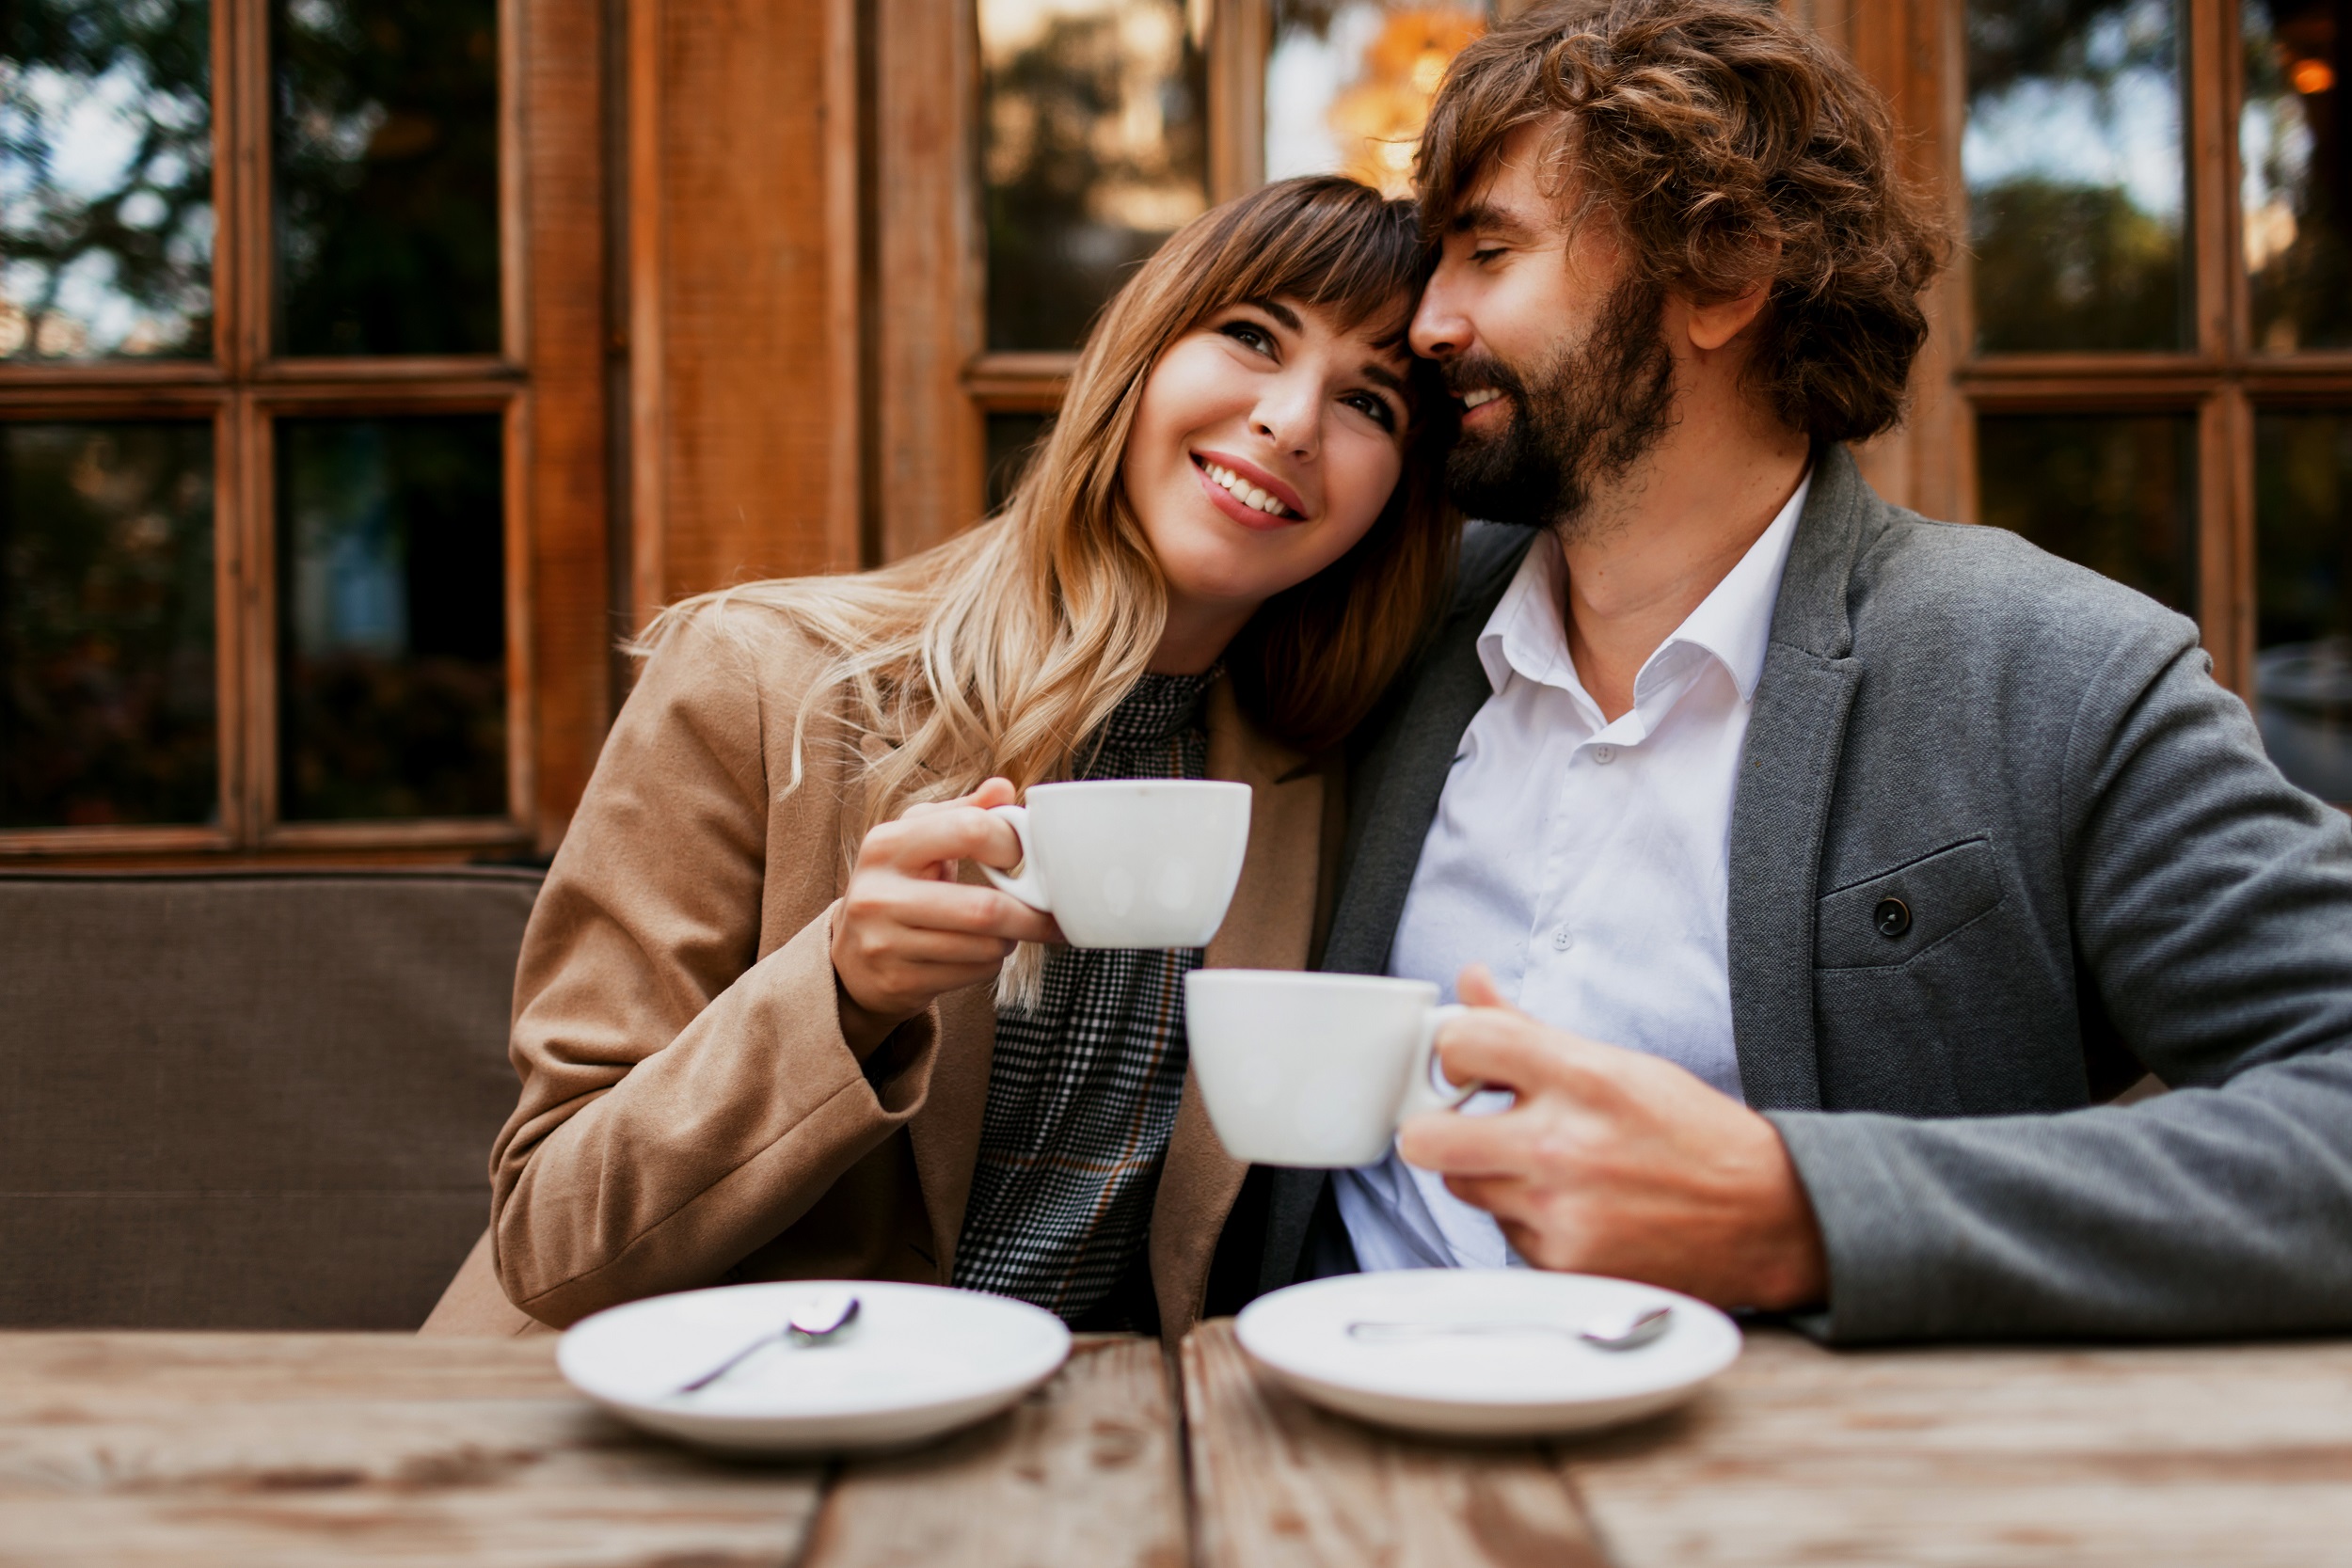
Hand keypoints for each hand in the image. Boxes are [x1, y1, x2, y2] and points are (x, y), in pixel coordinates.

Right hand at [831, 778, 1058, 1054]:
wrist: (851, 957)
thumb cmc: (897, 886)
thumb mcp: (917, 839)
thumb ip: (962, 812)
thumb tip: (1003, 789)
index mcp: (886, 844)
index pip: (968, 831)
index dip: (1010, 843)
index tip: (1023, 856)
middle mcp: (879, 893)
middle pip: (984, 908)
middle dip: (1031, 914)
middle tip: (1048, 912)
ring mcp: (885, 942)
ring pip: (984, 946)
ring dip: (1009, 940)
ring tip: (1003, 930)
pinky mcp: (898, 981)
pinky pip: (973, 974)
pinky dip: (989, 964)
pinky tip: (976, 952)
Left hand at [1396, 965, 1827, 1310]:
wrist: (1765, 1216)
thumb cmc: (1690, 1133)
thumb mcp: (1614, 1062)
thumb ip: (1526, 1027)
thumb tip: (1471, 983)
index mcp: (1581, 1079)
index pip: (1462, 1044)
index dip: (1453, 1052)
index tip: (1468, 1066)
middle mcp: (1563, 1147)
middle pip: (1424, 1140)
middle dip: (1434, 1129)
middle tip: (1461, 1125)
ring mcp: (1560, 1214)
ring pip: (1462, 1189)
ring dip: (1487, 1176)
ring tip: (1543, 1166)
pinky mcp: (1563, 1266)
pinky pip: (1503, 1234)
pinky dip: (1525, 1221)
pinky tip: (1571, 1207)